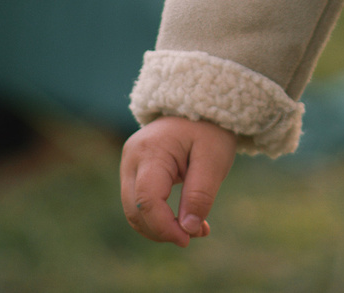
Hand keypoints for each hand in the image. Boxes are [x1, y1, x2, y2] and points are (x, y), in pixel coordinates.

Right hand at [120, 115, 237, 245]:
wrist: (200, 104)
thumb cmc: (209, 130)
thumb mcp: (214, 160)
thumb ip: (200, 195)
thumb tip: (187, 230)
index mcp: (151, 151)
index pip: (146, 200)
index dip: (164, 227)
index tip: (189, 238)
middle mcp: (131, 157)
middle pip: (135, 209)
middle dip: (162, 231)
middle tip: (196, 234)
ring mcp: (129, 164)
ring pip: (133, 211)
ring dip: (160, 227)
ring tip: (194, 227)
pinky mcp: (133, 171)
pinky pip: (139, 203)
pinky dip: (157, 218)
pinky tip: (183, 219)